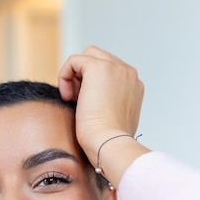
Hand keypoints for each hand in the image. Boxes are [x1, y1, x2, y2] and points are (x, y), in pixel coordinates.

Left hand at [58, 46, 147, 185]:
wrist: (109, 144)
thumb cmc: (108, 141)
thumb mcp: (113, 119)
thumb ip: (108, 104)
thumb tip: (92, 102)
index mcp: (133, 85)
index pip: (108, 72)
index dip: (91, 84)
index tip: (85, 105)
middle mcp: (128, 73)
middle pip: (99, 59)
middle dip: (83, 76)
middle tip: (76, 99)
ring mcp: (116, 67)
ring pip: (87, 56)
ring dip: (75, 75)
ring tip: (72, 98)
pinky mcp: (98, 67)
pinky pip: (74, 60)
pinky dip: (65, 76)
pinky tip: (67, 97)